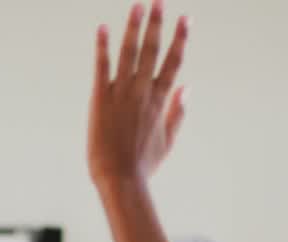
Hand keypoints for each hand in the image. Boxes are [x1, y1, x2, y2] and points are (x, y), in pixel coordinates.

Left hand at [88, 0, 188, 184]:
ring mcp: (121, 94)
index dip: (180, 39)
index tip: (186, 19)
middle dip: (157, 24)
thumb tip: (187, 88)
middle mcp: (142, 93)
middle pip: (152, 51)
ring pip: (129, 54)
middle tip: (160, 1)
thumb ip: (177, 112)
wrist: (120, 178)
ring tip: (138, 6)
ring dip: (134, 28)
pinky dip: (102, 47)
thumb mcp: (167, 140)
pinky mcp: (100, 99)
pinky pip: (102, 68)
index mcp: (159, 101)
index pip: (173, 63)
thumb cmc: (143, 164)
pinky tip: (102, 28)